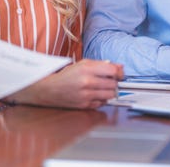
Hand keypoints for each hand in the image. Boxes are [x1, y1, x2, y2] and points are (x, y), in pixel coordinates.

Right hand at [5, 59, 123, 108]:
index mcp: (86, 68)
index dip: (118, 72)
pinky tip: (94, 94)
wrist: (50, 89)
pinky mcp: (85, 105)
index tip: (118, 73)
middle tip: (108, 80)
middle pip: (114, 84)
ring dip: (109, 91)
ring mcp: (86, 95)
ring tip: (102, 87)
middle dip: (113, 82)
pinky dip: (102, 99)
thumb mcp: (82, 64)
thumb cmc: (66, 75)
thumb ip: (100, 64)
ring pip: (111, 95)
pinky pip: (102, 103)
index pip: (112, 70)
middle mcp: (87, 82)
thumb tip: (119, 67)